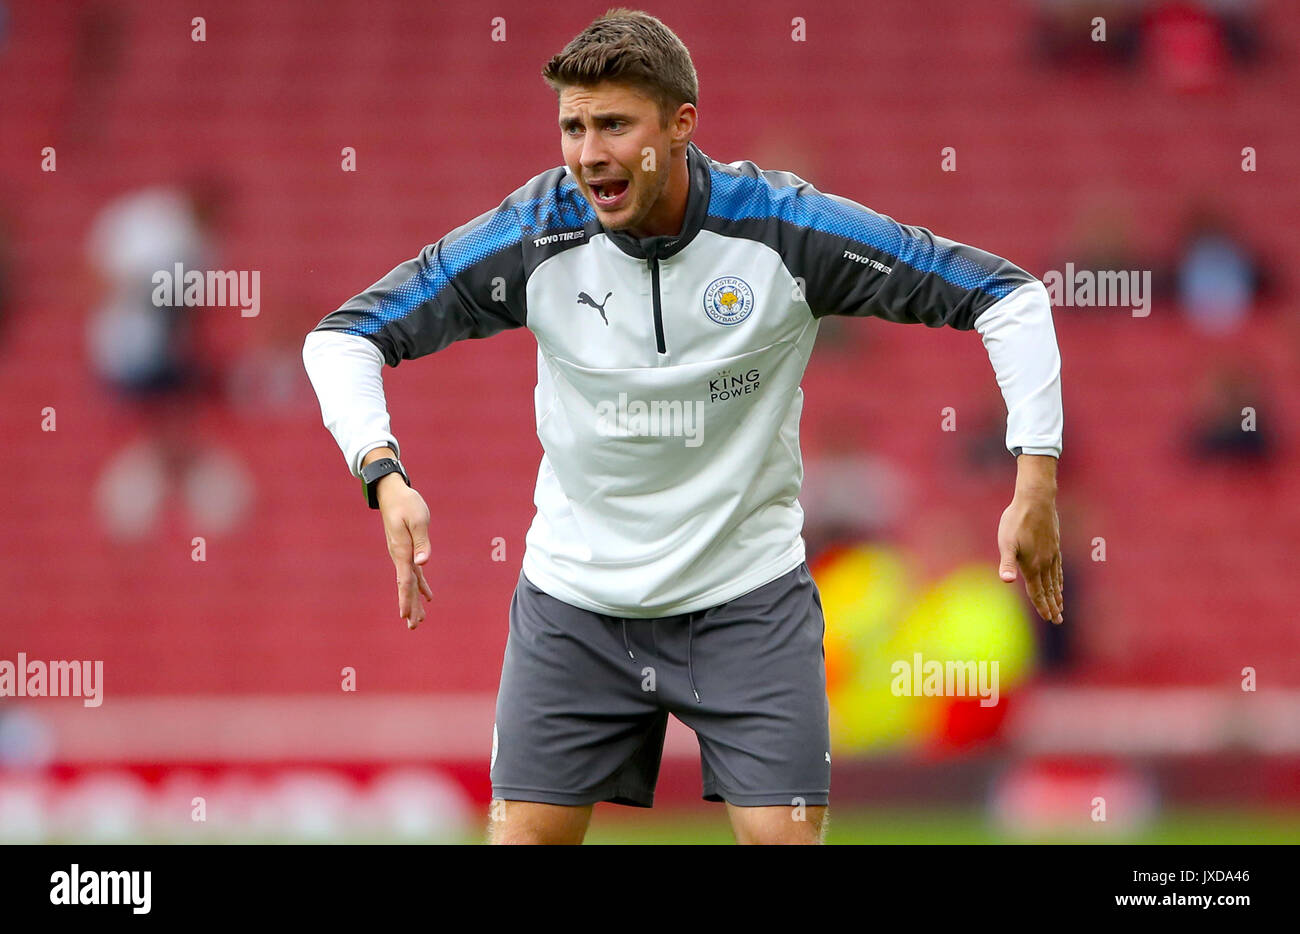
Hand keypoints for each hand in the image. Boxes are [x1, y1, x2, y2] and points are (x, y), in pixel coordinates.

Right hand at [377, 472, 433, 628]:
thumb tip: (424, 563)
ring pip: (409, 582)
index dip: (406, 599)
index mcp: (402, 551)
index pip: (405, 581)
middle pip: (406, 587)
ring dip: (414, 600)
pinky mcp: (406, 549)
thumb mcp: (418, 520)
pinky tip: (426, 596)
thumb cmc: (406, 503)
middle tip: (413, 626)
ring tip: (419, 619)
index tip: (405, 616)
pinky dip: (420, 585)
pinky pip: (413, 573)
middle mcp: (400, 556)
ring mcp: (402, 554)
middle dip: (410, 607)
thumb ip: (422, 542)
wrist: (392, 492)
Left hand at [997, 484, 1063, 624]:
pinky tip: (1059, 582)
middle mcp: (1044, 563)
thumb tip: (1006, 581)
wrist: (1035, 501)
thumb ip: (1007, 563)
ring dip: (1057, 594)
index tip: (1049, 619)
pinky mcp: (1054, 545)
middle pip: (1049, 589)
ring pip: (1055, 580)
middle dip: (1053, 606)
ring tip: (1060, 606)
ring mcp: (1051, 554)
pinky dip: (1059, 579)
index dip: (1042, 606)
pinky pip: (1058, 568)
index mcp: (1031, 565)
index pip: (1037, 592)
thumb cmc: (1016, 521)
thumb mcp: (1006, 543)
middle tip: (1058, 620)